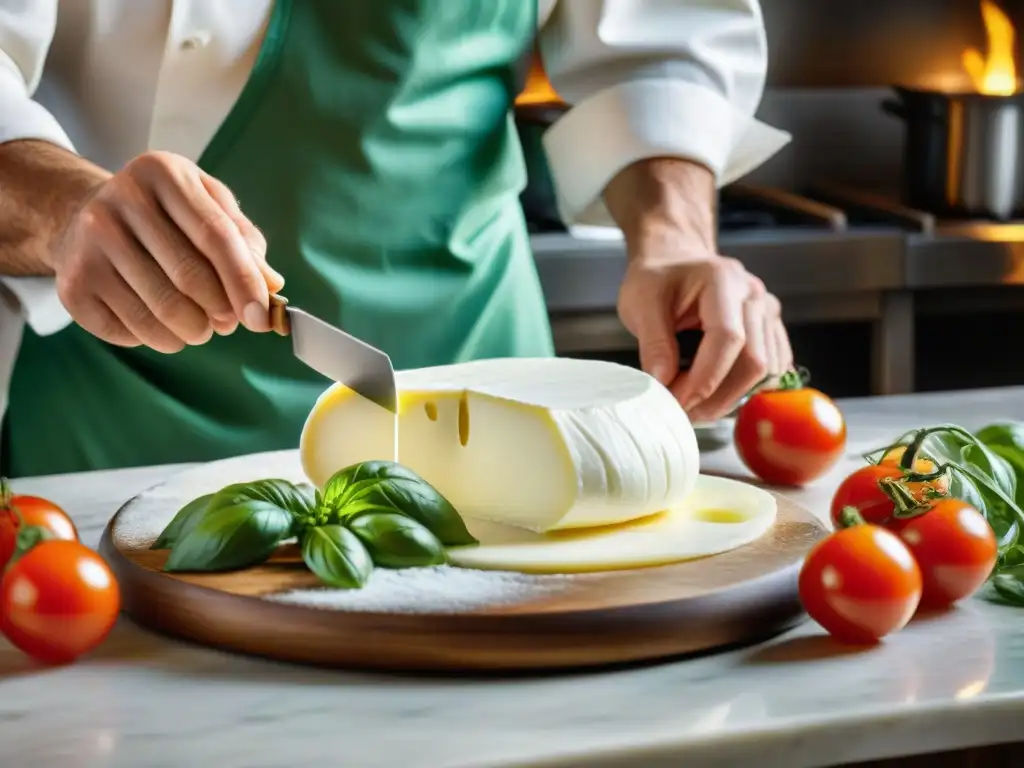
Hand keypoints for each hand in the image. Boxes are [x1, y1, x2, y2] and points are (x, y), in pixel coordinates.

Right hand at [48, 151, 283, 352]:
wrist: (85, 217)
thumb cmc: (166, 216)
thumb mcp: (208, 207)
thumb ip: (245, 242)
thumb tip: (271, 286)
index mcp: (163, 172)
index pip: (216, 235)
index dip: (244, 281)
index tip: (262, 317)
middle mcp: (121, 200)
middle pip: (189, 277)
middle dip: (221, 312)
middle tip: (229, 323)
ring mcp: (90, 241)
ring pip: (161, 312)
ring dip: (193, 332)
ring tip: (199, 327)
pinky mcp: (72, 283)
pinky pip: (130, 331)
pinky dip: (158, 339)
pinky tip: (160, 324)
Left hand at [618, 249, 791, 421]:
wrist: (675, 261)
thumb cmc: (658, 278)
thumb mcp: (640, 303)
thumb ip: (653, 343)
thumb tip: (663, 383)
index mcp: (723, 280)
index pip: (728, 338)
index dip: (704, 379)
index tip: (677, 401)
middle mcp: (753, 295)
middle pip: (754, 361)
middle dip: (717, 396)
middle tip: (682, 411)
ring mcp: (767, 312)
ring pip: (766, 372)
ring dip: (730, 398)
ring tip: (694, 404)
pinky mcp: (770, 330)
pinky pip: (772, 370)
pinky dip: (745, 389)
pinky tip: (714, 394)